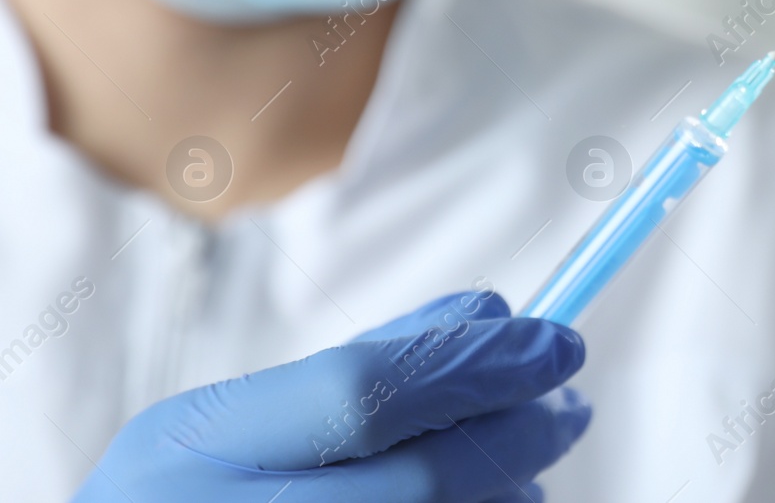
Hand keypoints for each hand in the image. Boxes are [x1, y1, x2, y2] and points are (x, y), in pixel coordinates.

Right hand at [74, 290, 590, 502]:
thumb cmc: (181, 498)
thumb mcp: (230, 419)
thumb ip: (357, 363)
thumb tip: (494, 312)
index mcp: (196, 448)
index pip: (364, 394)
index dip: (476, 365)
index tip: (558, 342)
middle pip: (420, 480)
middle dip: (517, 433)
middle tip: (571, 405)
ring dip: (508, 494)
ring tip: (531, 468)